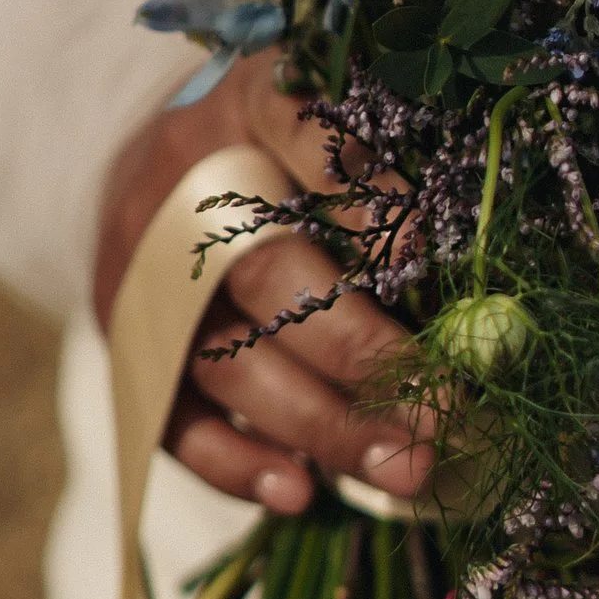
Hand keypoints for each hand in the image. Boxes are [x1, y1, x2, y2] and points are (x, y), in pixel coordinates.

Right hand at [91, 50, 434, 516]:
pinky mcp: (133, 350)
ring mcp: (146, 278)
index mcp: (246, 104)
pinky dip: (239, 465)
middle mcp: (184, 189)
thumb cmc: (281, 145)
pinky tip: (303, 493)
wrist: (156, 169)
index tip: (428, 249)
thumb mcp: (328, 116)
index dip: (362, 191)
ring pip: (231, 362)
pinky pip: (179, 422)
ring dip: (323, 426)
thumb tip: (465, 271)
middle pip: (269, 276)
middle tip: (442, 408)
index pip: (298, 130)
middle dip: (361, 349)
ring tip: (406, 468)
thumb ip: (387, 165)